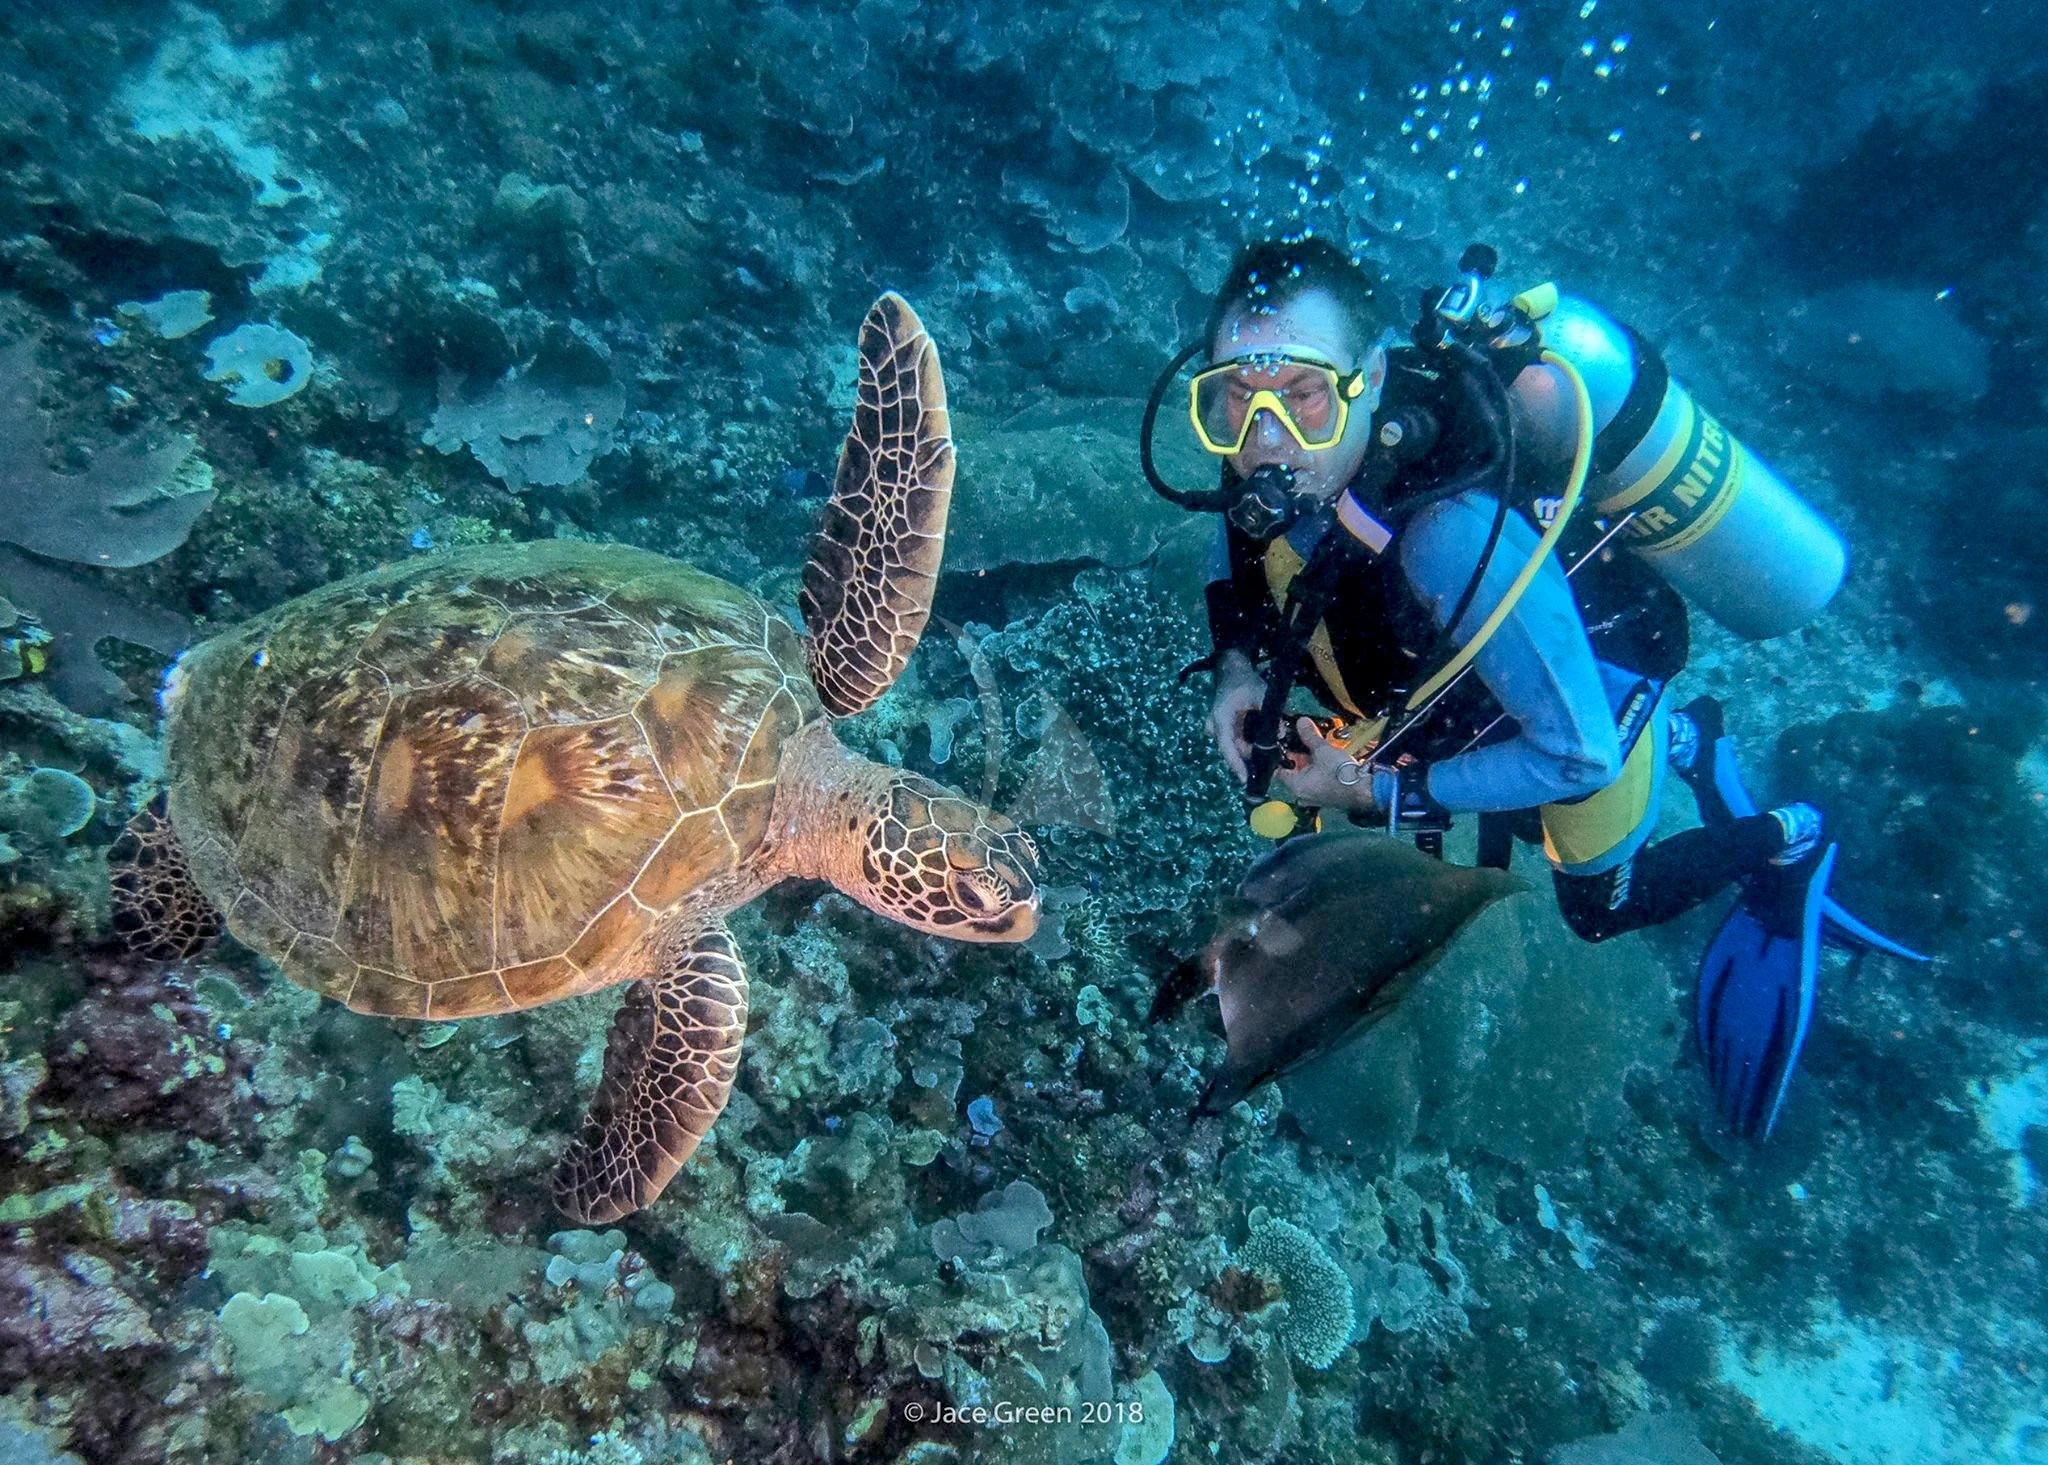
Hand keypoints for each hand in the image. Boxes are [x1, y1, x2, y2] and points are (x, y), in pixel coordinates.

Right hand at [1207, 652, 1265, 785]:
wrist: (1232, 671)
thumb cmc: (1244, 681)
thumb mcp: (1260, 694)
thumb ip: (1271, 715)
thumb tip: (1281, 734)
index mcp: (1221, 719)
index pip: (1227, 747)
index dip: (1236, 765)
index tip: (1245, 779)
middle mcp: (1216, 728)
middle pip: (1232, 751)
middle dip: (1249, 761)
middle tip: (1268, 771)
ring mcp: (1218, 730)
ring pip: (1235, 747)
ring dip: (1250, 753)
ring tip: (1270, 760)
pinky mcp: (1225, 730)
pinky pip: (1236, 742)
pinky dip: (1249, 746)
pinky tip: (1263, 749)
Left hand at [1273, 717, 1379, 812]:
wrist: (1366, 790)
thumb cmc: (1339, 772)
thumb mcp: (1322, 750)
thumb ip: (1309, 736)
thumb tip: (1301, 721)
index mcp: (1296, 786)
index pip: (1278, 771)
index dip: (1280, 756)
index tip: (1284, 742)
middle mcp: (1302, 795)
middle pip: (1293, 772)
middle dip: (1297, 756)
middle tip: (1300, 739)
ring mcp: (1315, 797)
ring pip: (1306, 776)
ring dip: (1310, 761)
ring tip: (1314, 744)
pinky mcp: (1327, 795)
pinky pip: (1317, 780)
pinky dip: (1319, 769)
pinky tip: (1325, 756)